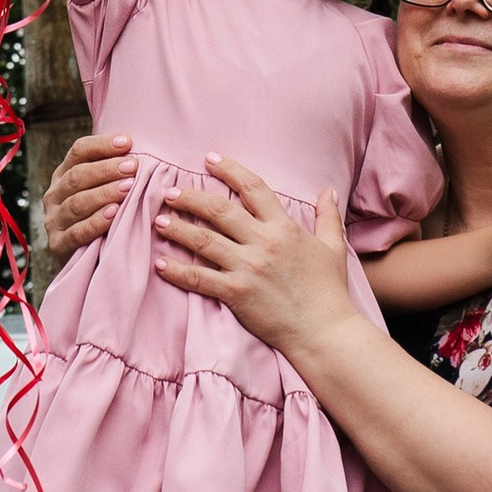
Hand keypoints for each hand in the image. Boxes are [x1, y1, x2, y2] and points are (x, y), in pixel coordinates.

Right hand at [42, 131, 133, 259]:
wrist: (86, 261)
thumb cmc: (102, 217)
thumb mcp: (103, 191)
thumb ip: (114, 172)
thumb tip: (141, 150)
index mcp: (63, 174)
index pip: (79, 151)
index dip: (102, 145)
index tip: (127, 142)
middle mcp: (54, 195)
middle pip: (77, 176)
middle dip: (107, 169)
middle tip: (133, 166)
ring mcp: (54, 220)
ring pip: (77, 203)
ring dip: (104, 193)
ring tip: (129, 187)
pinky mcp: (57, 245)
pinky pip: (76, 232)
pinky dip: (96, 222)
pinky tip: (114, 214)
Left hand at [152, 156, 359, 361]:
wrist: (325, 331)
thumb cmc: (330, 291)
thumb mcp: (333, 247)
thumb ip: (328, 216)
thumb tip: (329, 190)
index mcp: (284, 228)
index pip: (253, 188)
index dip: (229, 170)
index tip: (209, 159)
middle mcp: (263, 243)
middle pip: (219, 210)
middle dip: (191, 197)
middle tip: (169, 193)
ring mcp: (248, 268)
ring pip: (203, 240)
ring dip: (177, 228)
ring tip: (158, 220)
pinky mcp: (236, 294)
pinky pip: (199, 278)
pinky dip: (177, 270)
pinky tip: (160, 263)